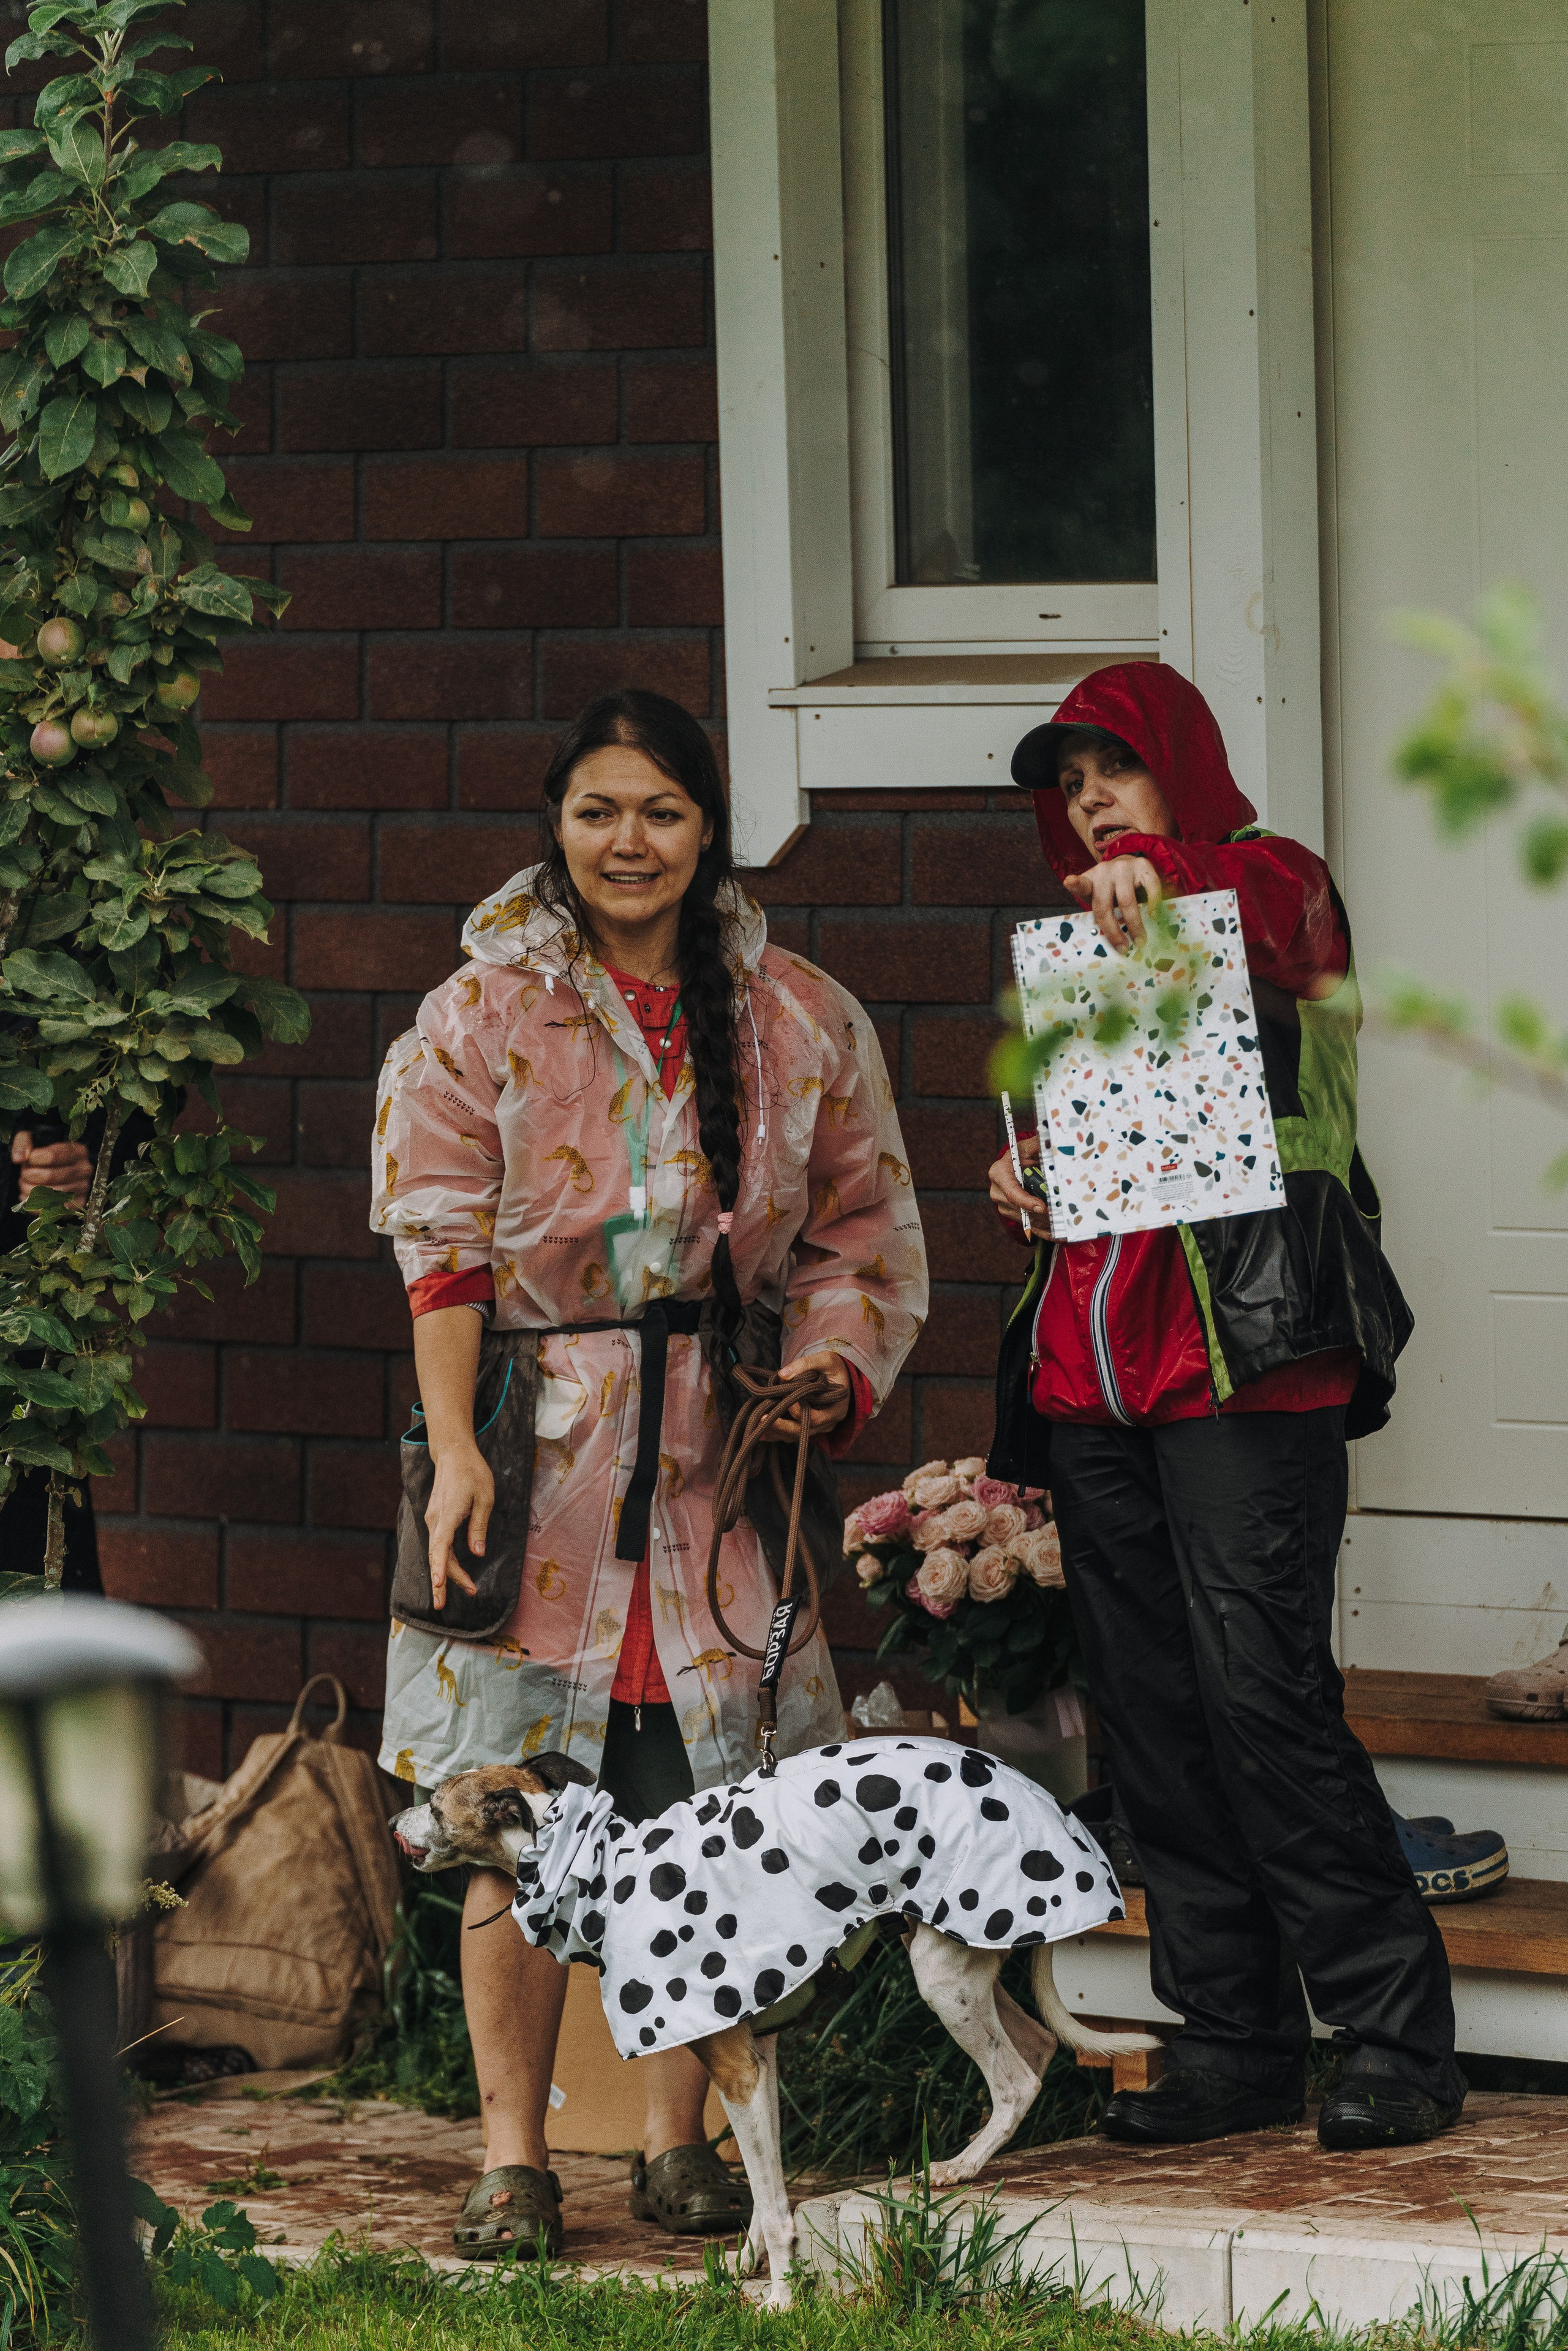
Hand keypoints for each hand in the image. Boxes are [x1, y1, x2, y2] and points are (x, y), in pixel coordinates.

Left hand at [12, 1130, 91, 1204]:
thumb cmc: (46, 1156)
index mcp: (78, 1151)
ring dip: (30, 1191)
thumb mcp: (35, 1141)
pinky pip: (53, 1208)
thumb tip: (18, 1158)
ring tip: (25, 1185)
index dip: (33, 1160)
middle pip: (50, 1176)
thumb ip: (23, 1143)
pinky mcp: (78, 1204)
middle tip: (24, 1175)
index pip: (52, 1156)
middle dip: (29, 1176)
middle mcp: (85, 1169)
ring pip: (50, 1194)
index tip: (26, 1160)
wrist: (59, 1172)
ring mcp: (83, 1188)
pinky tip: (29, 1198)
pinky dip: (36, 1206)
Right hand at [424, 1439, 492, 1609]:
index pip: (440, 1546)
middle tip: (443, 1606)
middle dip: (441, 1581)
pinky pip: (439, 1544)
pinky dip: (445, 1560)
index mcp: (448, 1514)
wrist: (453, 1454)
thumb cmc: (472, 1473)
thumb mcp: (485, 1497)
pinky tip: (453, 1573)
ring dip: (446, 1573)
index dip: (439, 1567)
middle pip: (437, 1556)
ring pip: (438, 1552)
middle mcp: (435, 1520)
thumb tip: (477, 1553)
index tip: (438, 1585)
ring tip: (465, 1590)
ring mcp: (433, 1520)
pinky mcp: (436, 1519)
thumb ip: (479, 1526)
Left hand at [767, 1350, 851, 1441]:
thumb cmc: (835, 1367)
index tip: (784, 1397)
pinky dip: (775, 1432)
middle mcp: (827, 1423)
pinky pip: (789, 1433)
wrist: (840, 1375)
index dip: (798, 1411)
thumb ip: (806, 1364)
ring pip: (794, 1435)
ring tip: (756, 1425)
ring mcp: (817, 1427)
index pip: (816, 1418)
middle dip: (781, 1427)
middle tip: (761, 1419)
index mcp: (836, 1409)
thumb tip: (783, 1375)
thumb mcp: (826, 1359)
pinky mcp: (806, 1426)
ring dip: (775, 1431)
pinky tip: (759, 1430)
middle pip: (802, 1431)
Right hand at [989, 1131, 1051, 1232]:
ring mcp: (1003, 1206)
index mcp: (999, 1174)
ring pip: (1026, 1219)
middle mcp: (997, 1192)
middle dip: (1040, 1215)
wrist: (1017, 1166)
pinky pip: (1029, 1227)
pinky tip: (1058, 1235)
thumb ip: (1037, 1145)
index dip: (1027, 1201)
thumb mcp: (1028, 1147)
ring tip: (1064, 1226)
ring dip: (1045, 1223)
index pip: (1012, 1192)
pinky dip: (1044, 1232)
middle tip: (1060, 1217)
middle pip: (1019, 1209)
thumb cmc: (1023, 1155)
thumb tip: (1049, 1144)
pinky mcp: (1012, 1215)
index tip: (1043, 1208)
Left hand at [1063, 854, 1163, 951]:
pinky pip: (1151, 885)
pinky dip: (1153, 902)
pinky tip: (1154, 915)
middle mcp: (1105, 871)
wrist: (1128, 865)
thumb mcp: (1098, 895)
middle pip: (1105, 905)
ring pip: (1127, 900)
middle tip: (1124, 948)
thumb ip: (1100, 912)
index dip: (1074, 884)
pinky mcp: (1143, 865)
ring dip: (1134, 924)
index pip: (1081, 885)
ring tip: (1140, 940)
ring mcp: (1124, 867)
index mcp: (1091, 880)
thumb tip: (1114, 942)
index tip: (1069, 882)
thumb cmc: (1111, 888)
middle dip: (1114, 931)